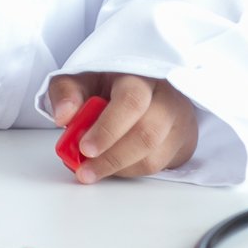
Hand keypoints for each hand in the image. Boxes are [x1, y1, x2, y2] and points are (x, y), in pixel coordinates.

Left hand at [46, 72, 198, 182]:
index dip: (108, 128)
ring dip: (119, 169)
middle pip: (147, 133)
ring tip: (91, 169)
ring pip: (154, 156)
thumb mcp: (81, 78)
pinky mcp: (183, 143)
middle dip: (111, 157)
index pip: (132, 101)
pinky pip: (160, 167)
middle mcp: (168, 98)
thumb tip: (63, 115)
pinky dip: (131, 171)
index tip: (84, 147)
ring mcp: (180, 122)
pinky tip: (112, 166)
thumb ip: (67, 92)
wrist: (140, 86)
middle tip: (84, 169)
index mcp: (141, 75)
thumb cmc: (107, 82)